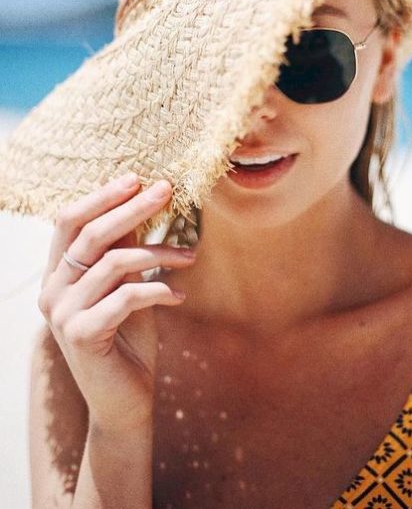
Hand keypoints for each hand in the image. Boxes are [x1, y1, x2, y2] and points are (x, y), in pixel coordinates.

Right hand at [37, 173, 195, 431]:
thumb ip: (124, 251)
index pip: (70, 222)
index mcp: (59, 274)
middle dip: (131, 208)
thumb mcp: (125, 287)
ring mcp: (63, 314)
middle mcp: (52, 290)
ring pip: (114, 262)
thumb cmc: (128, 339)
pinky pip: (126, 297)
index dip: (102, 197)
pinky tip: (180, 295)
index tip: (137, 178)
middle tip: (166, 190)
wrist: (125, 400)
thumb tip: (140, 204)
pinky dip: (159, 290)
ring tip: (191, 255)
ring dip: (160, 253)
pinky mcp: (82, 335)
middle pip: (89, 234)